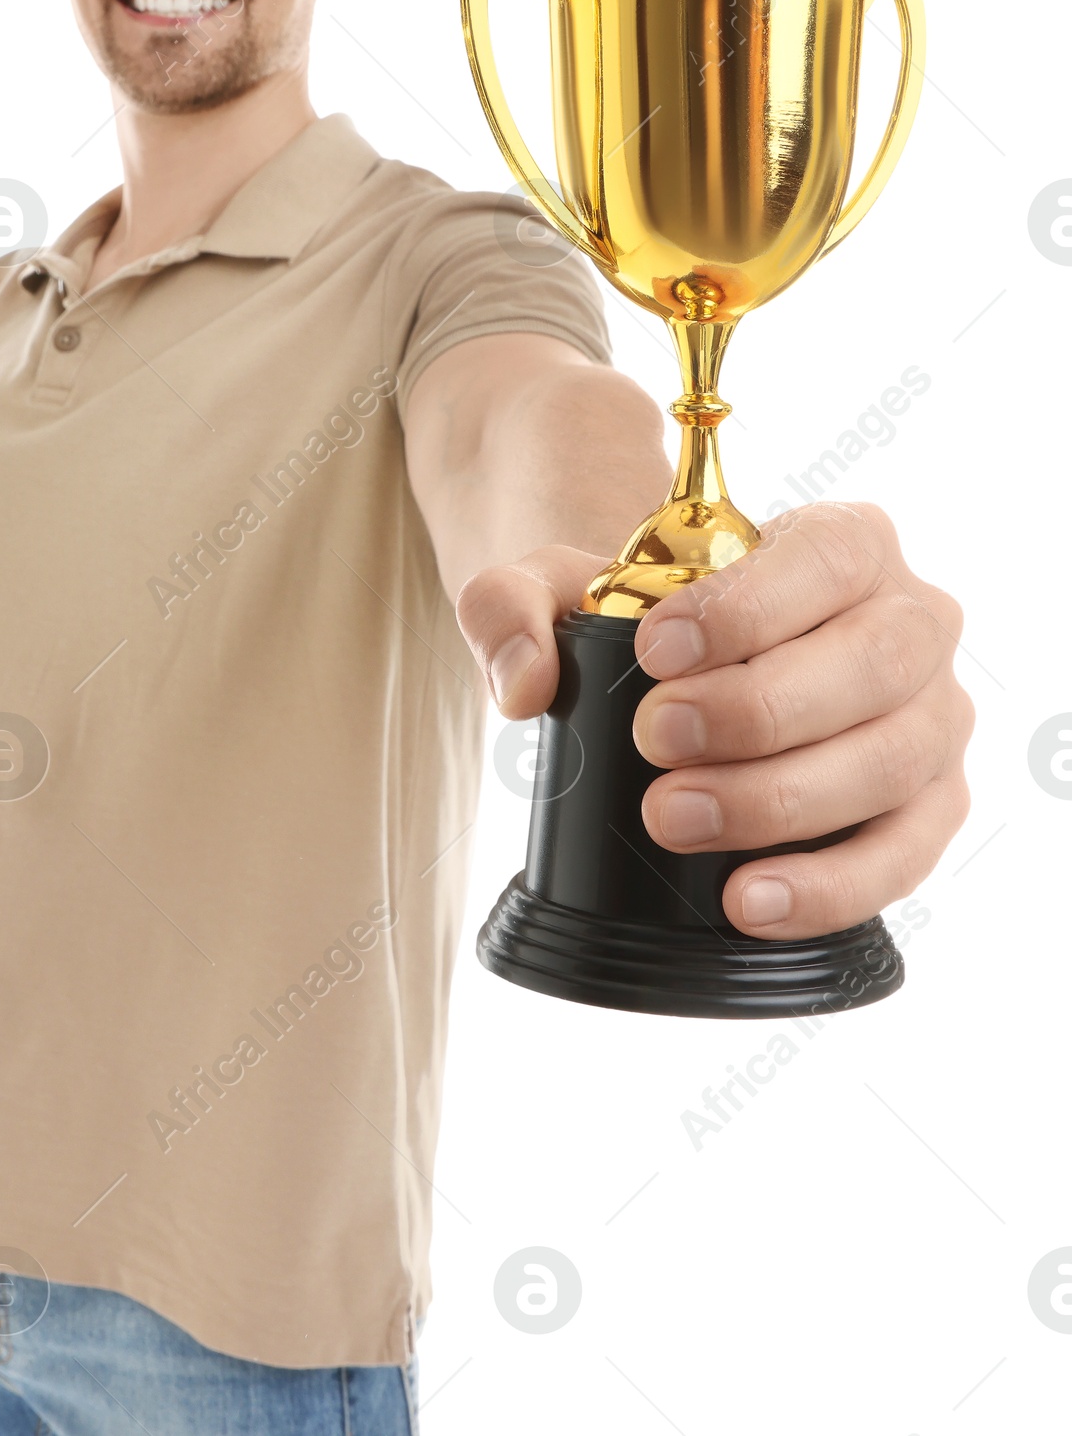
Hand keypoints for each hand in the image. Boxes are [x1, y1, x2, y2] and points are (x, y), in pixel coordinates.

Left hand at [454, 501, 973, 939]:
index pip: (828, 560)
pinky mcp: (926, 810)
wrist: (677, 674)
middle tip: (657, 741)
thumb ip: (511, 604)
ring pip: (891, 764)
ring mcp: (931, 721)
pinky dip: (827, 888)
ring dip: (780, 801)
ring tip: (672, 819)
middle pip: (873, 665)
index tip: (656, 651)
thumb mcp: (557, 585)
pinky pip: (902, 858)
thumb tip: (526, 684)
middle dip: (759, 711)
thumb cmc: (638, 618)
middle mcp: (912, 624)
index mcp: (847, 543)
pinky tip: (746, 900)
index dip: (749, 608)